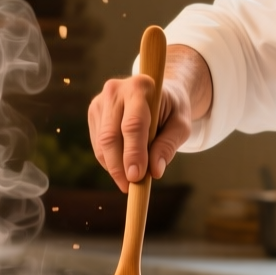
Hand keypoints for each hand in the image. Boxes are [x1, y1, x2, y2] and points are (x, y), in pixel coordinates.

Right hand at [88, 45, 210, 191]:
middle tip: (129, 187)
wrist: (156, 92)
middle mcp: (115, 90)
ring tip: (130, 179)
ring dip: (114, 167)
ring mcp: (101, 101)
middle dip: (119, 166)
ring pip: (102, 143)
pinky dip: (109, 161)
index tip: (136, 177)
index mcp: (140, 87)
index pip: (133, 125)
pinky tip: (123, 166)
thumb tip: (155, 172)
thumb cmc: (172, 110)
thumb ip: (169, 146)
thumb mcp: (181, 125)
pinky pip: (98, 145)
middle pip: (111, 136)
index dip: (133, 153)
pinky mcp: (94, 112)